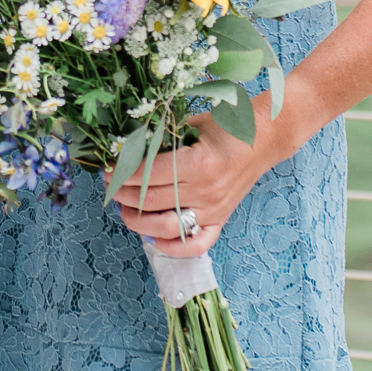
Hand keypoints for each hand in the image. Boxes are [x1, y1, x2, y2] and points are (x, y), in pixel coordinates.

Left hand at [113, 103, 269, 255]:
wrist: (264, 139)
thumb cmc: (227, 126)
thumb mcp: (191, 124)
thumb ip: (162, 138)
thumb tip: (125, 150)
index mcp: (198, 162)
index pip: (148, 174)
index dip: (122, 172)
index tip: (107, 167)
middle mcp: (206, 191)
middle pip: (150, 200)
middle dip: (121, 193)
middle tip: (109, 185)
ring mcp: (214, 209)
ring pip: (165, 226)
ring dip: (136, 221)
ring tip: (124, 208)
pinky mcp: (220, 221)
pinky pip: (194, 245)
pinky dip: (171, 246)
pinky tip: (152, 236)